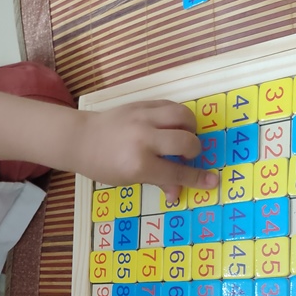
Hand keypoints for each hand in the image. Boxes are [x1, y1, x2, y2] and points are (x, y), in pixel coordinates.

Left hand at [73, 100, 217, 203]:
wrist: (81, 138)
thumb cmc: (104, 165)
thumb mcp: (128, 179)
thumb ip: (157, 181)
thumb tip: (178, 191)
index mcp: (139, 164)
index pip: (176, 172)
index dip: (198, 178)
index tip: (213, 180)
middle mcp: (143, 139)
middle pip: (186, 141)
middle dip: (193, 150)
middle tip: (187, 155)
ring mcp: (143, 118)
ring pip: (183, 115)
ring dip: (190, 128)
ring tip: (183, 136)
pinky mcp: (142, 104)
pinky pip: (171, 105)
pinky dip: (178, 116)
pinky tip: (172, 125)